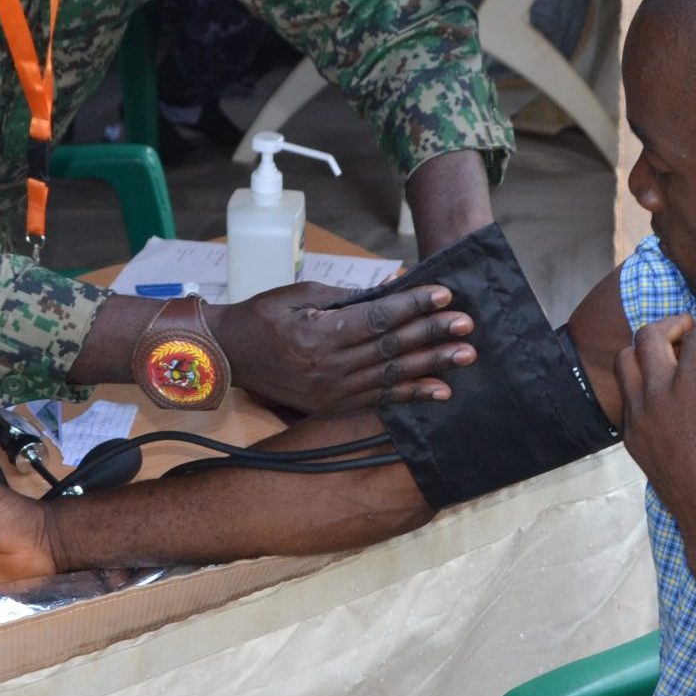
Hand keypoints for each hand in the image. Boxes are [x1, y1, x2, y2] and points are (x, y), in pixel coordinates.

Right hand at [212, 281, 474, 413]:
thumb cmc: (264, 316)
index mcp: (319, 333)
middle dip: (432, 335)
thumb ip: (349, 296)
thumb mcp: (301, 295)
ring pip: (391, 376)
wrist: (229, 355)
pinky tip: (440, 390)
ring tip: (464, 356)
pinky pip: (379, 401)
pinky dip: (411, 395)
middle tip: (466, 325)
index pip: (378, 319)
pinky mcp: (333, 406)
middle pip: (391, 349)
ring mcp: (332, 391)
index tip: (444, 294)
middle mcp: (329, 366)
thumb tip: (393, 288)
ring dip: (431, 366)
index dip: (413, 306)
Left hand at [613, 315, 695, 547]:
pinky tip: (662, 388)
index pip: (695, 335)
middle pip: (648, 336)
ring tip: (669, 354)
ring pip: (625, 361)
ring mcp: (638, 416)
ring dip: (645, 349)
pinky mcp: (630, 436)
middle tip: (688, 328)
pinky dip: (639, 380)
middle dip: (670, 324)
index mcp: (694, 383)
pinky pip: (625, 394)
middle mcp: (658, 394)